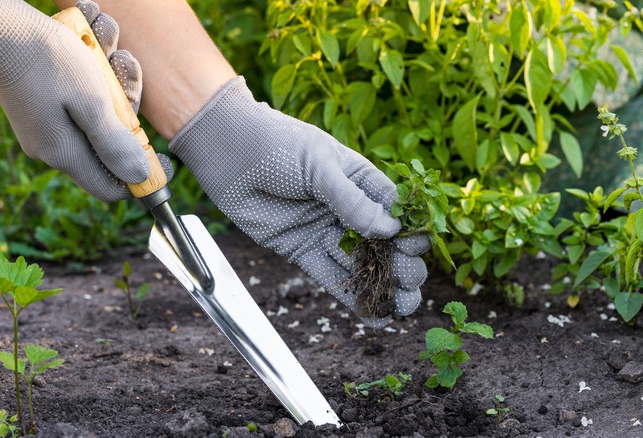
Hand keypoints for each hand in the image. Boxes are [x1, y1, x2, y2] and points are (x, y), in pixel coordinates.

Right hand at [0, 0, 147, 200]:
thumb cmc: (44, 59)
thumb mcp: (91, 104)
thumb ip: (116, 144)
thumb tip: (139, 178)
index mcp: (64, 153)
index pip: (109, 187)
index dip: (141, 176)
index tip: (166, 157)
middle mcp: (54, 142)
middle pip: (111, 140)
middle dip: (128, 100)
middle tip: (126, 63)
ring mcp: (48, 118)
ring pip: (99, 103)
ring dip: (111, 68)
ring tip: (104, 33)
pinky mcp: (45, 95)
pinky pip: (80, 86)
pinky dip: (91, 58)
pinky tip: (90, 28)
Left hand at [169, 77, 429, 326]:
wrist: (226, 150)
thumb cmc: (276, 144)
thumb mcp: (319, 165)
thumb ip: (351, 200)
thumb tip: (390, 231)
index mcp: (360, 180)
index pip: (395, 210)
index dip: (408, 231)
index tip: (415, 248)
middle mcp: (347, 207)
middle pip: (384, 242)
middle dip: (402, 264)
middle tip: (411, 282)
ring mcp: (324, 230)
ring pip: (361, 263)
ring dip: (383, 286)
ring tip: (405, 308)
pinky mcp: (302, 250)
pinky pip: (330, 276)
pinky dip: (351, 296)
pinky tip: (373, 316)